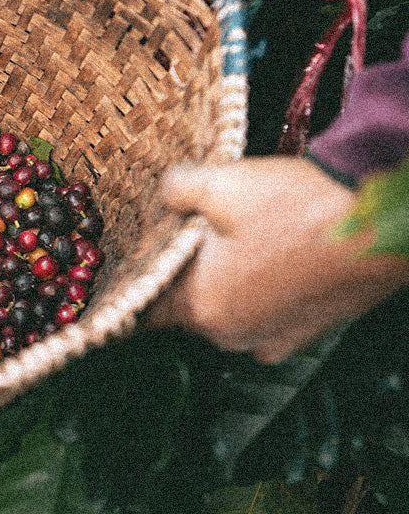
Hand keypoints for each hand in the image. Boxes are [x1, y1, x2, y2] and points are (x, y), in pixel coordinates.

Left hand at [146, 156, 408, 362]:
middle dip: (186, 274)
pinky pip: (265, 315)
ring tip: (238, 239)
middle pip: (187, 307)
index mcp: (201, 306)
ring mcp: (274, 338)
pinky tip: (271, 256)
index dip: (140, 280)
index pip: (147, 307)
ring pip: (228, 311)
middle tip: (192, 234)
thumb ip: (175, 190)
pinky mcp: (308, 333)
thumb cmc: (299, 207)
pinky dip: (261, 292)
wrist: (382, 223)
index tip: (138, 261)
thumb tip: (165, 195)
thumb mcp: (219, 182)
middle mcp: (234, 334)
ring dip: (226, 282)